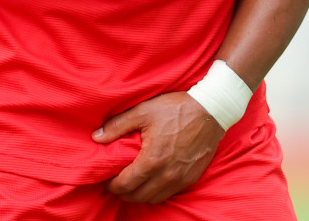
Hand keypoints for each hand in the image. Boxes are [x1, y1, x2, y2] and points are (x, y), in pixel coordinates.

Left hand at [93, 91, 223, 201]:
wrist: (211, 111)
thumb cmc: (176, 108)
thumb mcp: (143, 111)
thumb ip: (117, 125)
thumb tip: (96, 137)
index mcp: (152, 160)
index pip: (125, 185)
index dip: (111, 185)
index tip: (104, 180)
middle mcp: (167, 175)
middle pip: (137, 197)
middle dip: (122, 193)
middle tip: (113, 183)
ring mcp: (181, 179)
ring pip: (153, 199)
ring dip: (138, 195)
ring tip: (130, 184)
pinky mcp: (191, 178)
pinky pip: (169, 194)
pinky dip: (155, 192)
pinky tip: (150, 181)